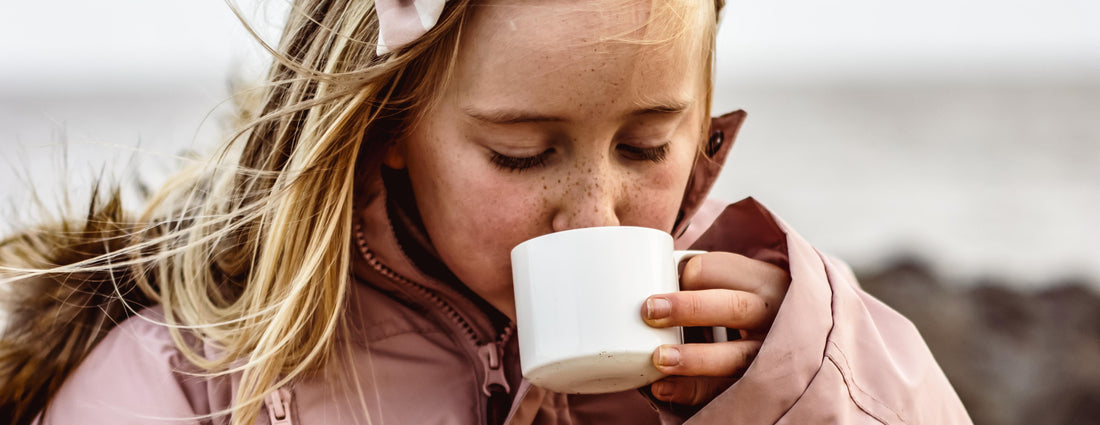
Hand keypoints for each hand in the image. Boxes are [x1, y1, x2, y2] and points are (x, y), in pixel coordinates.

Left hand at [641, 251, 789, 405]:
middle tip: (650, 311)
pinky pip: (724, 390)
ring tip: (659, 358)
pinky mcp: (758, 384)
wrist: (788, 340)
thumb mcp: (740, 283)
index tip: (667, 280)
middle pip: (735, 308)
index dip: (690, 274)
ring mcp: (769, 354)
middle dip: (689, 309)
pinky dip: (692, 390)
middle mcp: (773, 316)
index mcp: (765, 280)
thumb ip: (706, 281)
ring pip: (735, 356)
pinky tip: (664, 387)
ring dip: (693, 358)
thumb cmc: (744, 305)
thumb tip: (651, 288)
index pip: (724, 269)